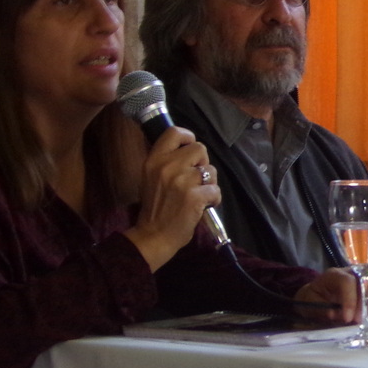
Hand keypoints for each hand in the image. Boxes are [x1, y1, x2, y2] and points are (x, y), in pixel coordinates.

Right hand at [124, 126, 219, 270]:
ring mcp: (182, 181)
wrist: (153, 235)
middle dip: (202, 163)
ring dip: (210, 182)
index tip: (190, 149)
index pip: (174, 132)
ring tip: (199, 194)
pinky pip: (216, 190)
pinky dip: (214, 199)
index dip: (188, 137)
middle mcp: (167, 166)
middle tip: (196, 179)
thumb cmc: (155, 207)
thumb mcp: (151, 177)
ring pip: (211, 170)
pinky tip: (205, 205)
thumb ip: (166, 161)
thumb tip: (187, 148)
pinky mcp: (195, 196)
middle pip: (199, 148)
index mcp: (154, 159)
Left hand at [293, 267, 367, 324]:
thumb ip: (322, 309)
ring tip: (362, 323)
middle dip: (365, 305)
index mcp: (334, 275)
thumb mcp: (310, 304)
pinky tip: (365, 321)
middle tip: (358, 322)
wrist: (316, 296)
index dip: (350, 301)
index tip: (348, 319)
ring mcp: (364, 281)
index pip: (348, 282)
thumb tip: (337, 315)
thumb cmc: (312, 299)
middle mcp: (352, 274)